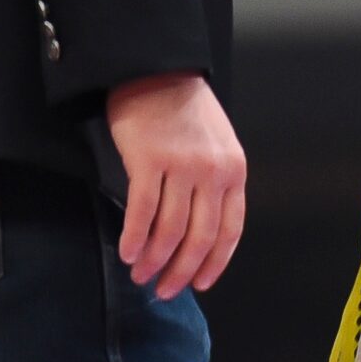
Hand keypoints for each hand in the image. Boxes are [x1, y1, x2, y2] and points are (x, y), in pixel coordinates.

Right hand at [106, 72, 247, 299]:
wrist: (158, 71)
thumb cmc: (185, 111)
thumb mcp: (217, 146)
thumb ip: (214, 184)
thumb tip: (200, 231)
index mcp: (234, 171)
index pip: (230, 229)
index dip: (215, 262)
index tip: (200, 284)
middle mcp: (213, 171)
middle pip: (200, 237)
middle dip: (182, 271)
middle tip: (163, 290)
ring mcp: (182, 166)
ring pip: (170, 230)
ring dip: (154, 260)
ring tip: (140, 275)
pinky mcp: (149, 160)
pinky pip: (142, 211)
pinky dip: (133, 238)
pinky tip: (126, 253)